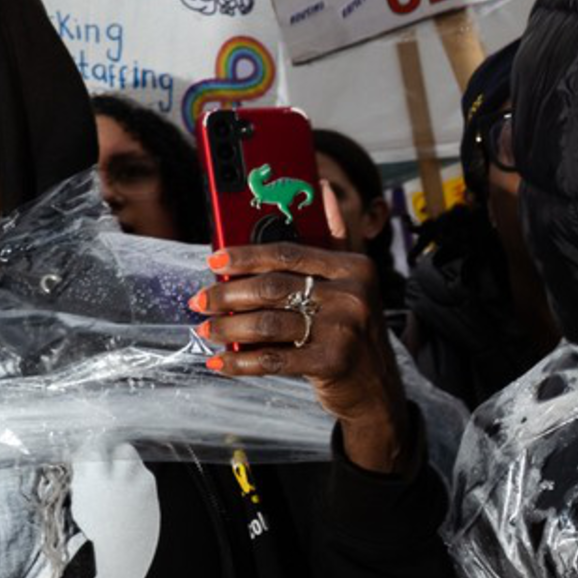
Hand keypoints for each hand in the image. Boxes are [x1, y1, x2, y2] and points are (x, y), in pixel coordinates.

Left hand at [203, 240, 414, 474]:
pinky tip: (220, 361)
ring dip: (228, 327)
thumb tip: (323, 189)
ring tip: (207, 329)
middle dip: (227, 294)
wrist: (377, 388)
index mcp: (353, 267)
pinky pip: (273, 359)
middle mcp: (352, 296)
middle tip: (200, 301)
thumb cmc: (352, 330)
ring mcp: (343, 331)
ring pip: (268, 323)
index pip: (287, 253)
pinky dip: (240, 362)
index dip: (245, 255)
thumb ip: (335, 237)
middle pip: (272, 287)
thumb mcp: (352, 283)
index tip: (214, 261)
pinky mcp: (331, 363)